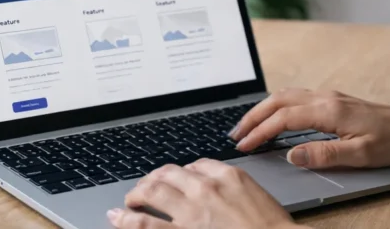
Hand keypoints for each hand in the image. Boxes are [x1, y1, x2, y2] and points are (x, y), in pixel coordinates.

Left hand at [106, 158, 300, 228]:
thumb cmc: (271, 227)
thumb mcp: (255, 196)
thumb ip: (232, 187)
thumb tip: (213, 186)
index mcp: (227, 175)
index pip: (194, 166)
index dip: (180, 173)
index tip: (175, 181)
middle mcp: (205, 189)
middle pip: (168, 174)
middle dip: (152, 180)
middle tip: (145, 187)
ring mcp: (191, 212)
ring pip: (152, 193)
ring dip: (136, 194)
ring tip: (128, 201)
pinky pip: (147, 225)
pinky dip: (128, 220)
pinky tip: (118, 217)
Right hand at [228, 88, 389, 169]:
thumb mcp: (360, 155)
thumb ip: (324, 154)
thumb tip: (291, 154)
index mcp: (329, 110)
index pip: (284, 118)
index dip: (260, 132)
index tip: (244, 146)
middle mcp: (326, 97)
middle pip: (278, 100)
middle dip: (253, 116)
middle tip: (235, 135)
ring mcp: (329, 96)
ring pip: (286, 95)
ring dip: (263, 109)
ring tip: (247, 127)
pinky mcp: (333, 100)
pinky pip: (296, 97)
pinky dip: (277, 106)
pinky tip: (273, 117)